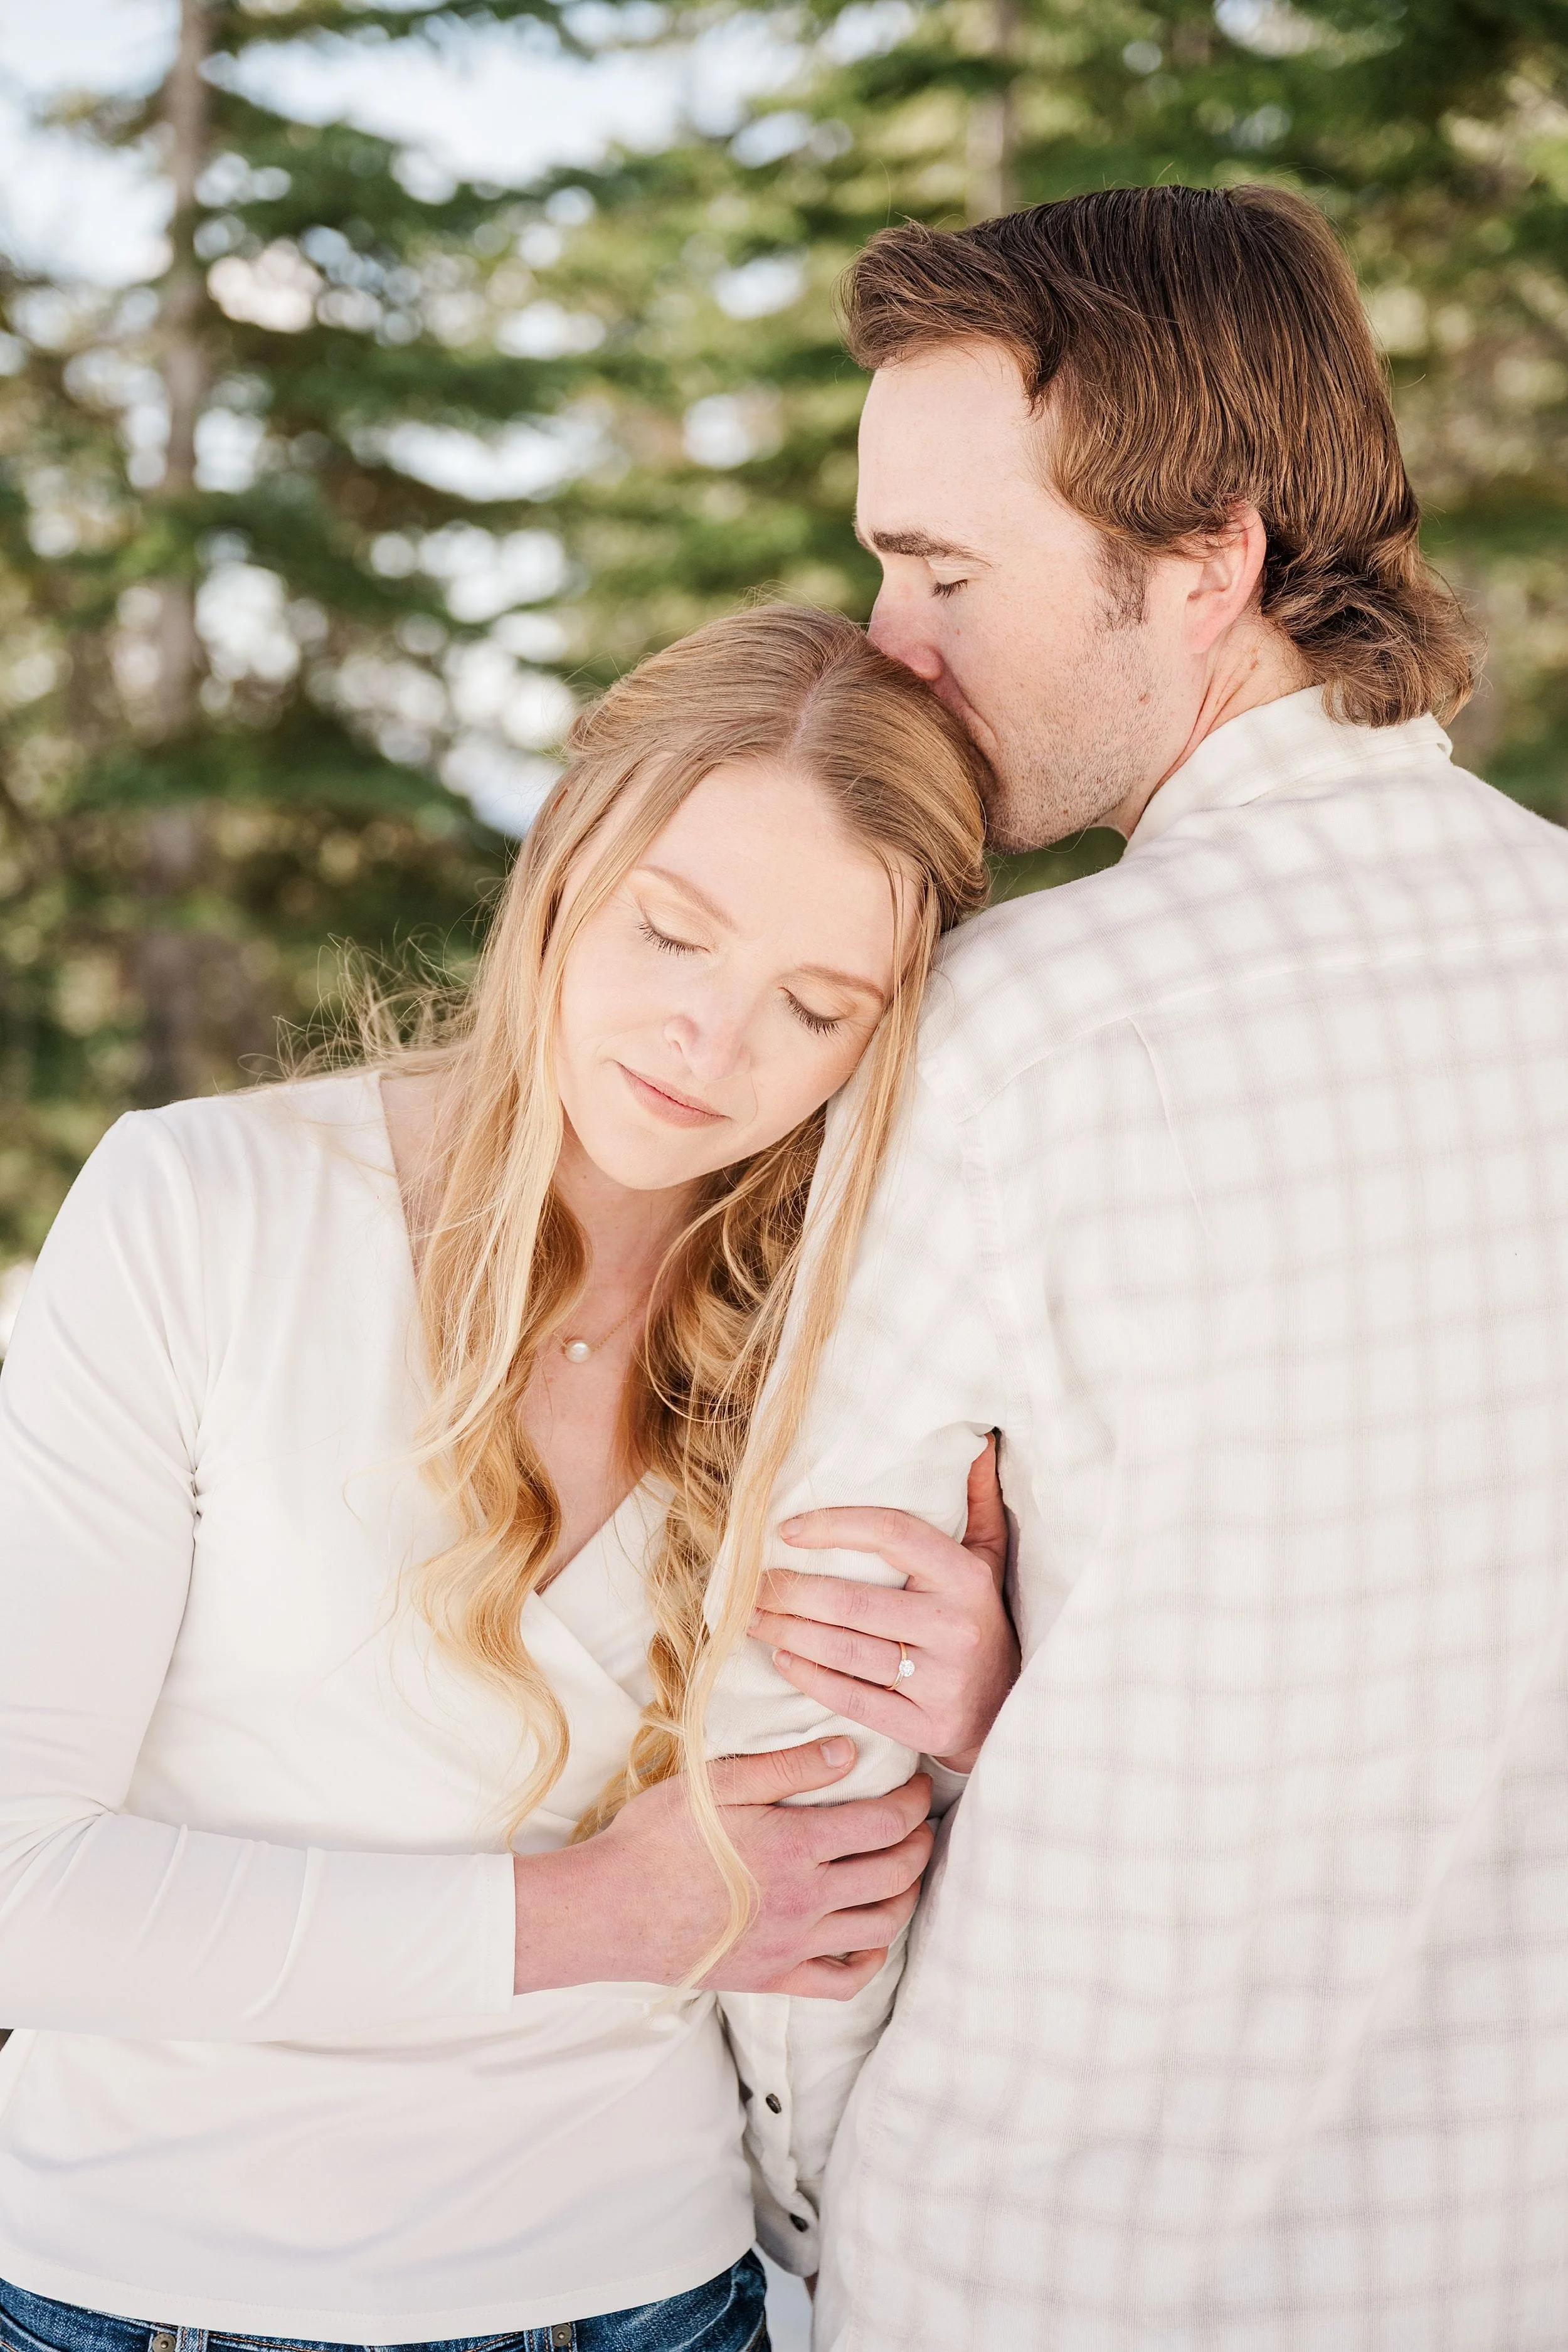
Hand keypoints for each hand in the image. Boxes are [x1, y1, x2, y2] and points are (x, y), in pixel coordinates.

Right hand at [512, 1739, 933, 2000]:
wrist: (607, 1909)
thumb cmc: (656, 1837)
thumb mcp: (717, 1783)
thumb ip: (788, 1767)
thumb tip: (848, 1750)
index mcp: (796, 1845)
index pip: (886, 1823)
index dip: (915, 1801)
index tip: (920, 1785)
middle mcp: (805, 1900)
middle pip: (894, 1874)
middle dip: (920, 1843)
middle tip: (920, 1823)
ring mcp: (793, 1946)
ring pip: (880, 1926)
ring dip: (905, 1895)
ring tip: (905, 1870)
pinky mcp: (774, 1978)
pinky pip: (843, 1981)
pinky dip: (871, 1960)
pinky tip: (872, 1938)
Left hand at [749, 1436, 1017, 1773]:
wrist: (1008, 1714)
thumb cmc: (981, 1622)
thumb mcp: (987, 1561)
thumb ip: (977, 1501)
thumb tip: (978, 1440)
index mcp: (965, 1577)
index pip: (891, 1534)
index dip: (834, 1526)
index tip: (786, 1529)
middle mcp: (954, 1627)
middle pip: (850, 1600)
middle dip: (789, 1591)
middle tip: (748, 1584)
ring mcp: (941, 1681)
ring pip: (843, 1649)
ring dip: (786, 1631)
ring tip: (750, 1618)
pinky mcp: (925, 1726)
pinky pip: (851, 1697)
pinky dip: (809, 1676)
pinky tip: (781, 1657)